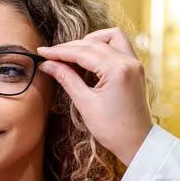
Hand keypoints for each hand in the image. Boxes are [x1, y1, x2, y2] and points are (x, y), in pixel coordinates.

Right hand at [37, 28, 150, 165]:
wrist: (137, 143)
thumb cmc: (112, 129)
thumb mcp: (85, 103)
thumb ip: (67, 78)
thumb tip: (47, 65)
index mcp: (117, 70)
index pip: (83, 52)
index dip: (59, 51)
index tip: (42, 52)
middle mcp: (129, 61)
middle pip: (94, 42)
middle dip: (70, 47)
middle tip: (51, 56)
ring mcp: (135, 63)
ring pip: (110, 37)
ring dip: (90, 41)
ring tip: (71, 53)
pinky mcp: (135, 68)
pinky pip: (119, 46)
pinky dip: (103, 46)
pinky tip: (88, 57)